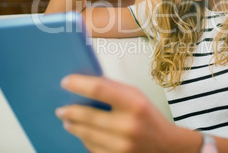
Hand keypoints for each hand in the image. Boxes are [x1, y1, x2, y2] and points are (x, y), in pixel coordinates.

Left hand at [55, 74, 174, 152]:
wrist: (166, 146)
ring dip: (73, 125)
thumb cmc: (149, 117)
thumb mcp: (137, 96)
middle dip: (69, 111)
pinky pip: (91, 148)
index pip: (99, 89)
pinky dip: (85, 139)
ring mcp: (121, 145)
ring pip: (85, 134)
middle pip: (87, 115)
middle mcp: (128, 125)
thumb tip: (86, 81)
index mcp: (134, 104)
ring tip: (67, 120)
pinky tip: (84, 134)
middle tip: (61, 108)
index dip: (79, 84)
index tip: (66, 82)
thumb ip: (114, 88)